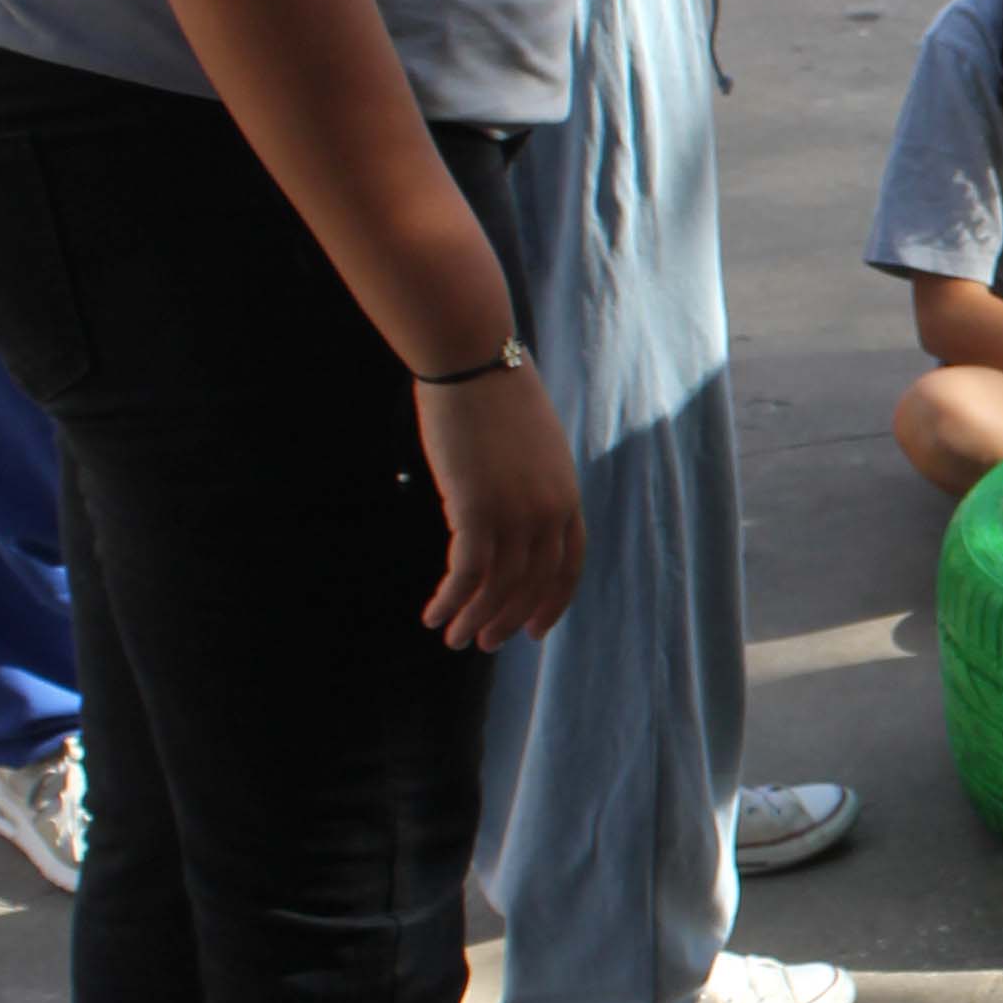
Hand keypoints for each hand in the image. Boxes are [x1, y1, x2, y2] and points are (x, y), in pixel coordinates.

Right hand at [414, 361, 582, 651]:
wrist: (473, 360)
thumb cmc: (493, 396)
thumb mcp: (529, 447)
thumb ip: (530, 485)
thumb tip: (510, 512)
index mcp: (567, 495)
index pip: (568, 565)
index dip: (551, 602)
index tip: (535, 630)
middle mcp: (549, 511)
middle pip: (533, 584)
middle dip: (508, 619)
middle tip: (484, 643)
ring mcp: (516, 513)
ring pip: (499, 587)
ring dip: (475, 619)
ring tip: (454, 639)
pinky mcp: (477, 511)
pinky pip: (466, 574)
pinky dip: (451, 601)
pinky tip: (433, 616)